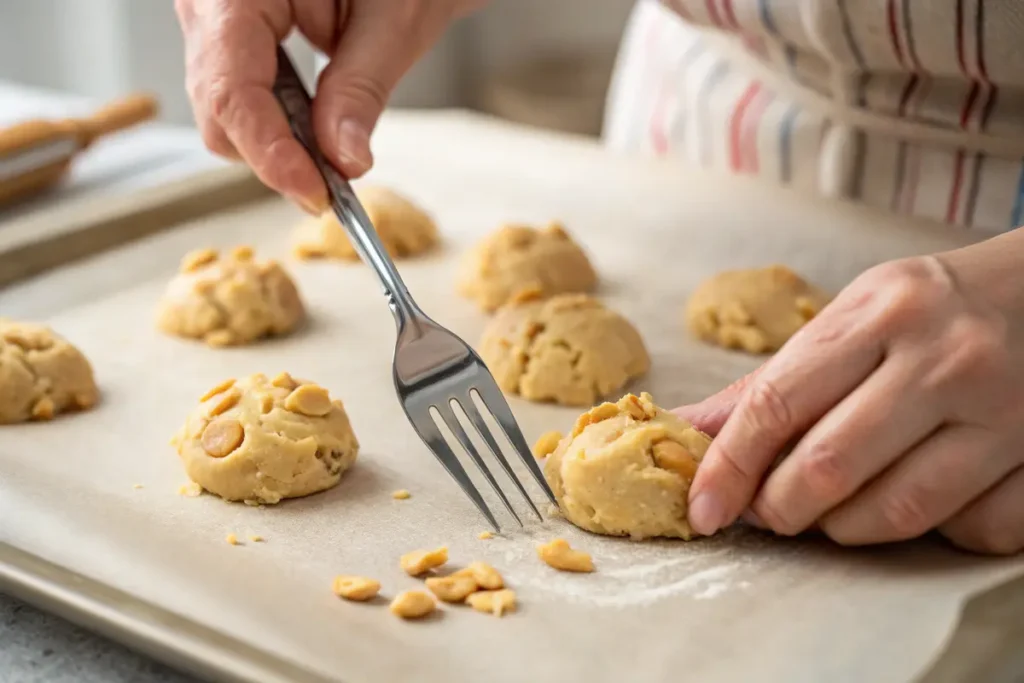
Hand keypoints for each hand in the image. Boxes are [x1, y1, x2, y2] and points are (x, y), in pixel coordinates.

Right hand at [175, 0, 482, 211]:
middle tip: (333, 186)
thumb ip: (360, 89)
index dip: (269, 150)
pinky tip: (318, 128)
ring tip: (333, 150)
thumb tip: (341, 162)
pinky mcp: (232, 37)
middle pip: (219, 105)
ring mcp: (214, 19)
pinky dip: (280, 123)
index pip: (230, 85)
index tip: (315, 192)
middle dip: (275, 154)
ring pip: (225, 109)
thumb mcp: (394, 19)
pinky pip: (241, 95)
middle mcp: (210, 1)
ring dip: (280, 142)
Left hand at [676, 229, 1023, 554]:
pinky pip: (971, 530)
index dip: (729, 467)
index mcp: (880, 313)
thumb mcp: (852, 318)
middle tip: (771, 511)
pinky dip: (935, 534)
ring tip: (834, 510)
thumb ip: (772, 382)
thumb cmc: (930, 310)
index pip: (778, 403)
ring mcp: (1004, 412)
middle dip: (781, 508)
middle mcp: (944, 358)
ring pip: (896, 512)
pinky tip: (922, 501)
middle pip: (829, 467)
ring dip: (845, 528)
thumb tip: (687, 432)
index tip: (702, 509)